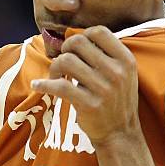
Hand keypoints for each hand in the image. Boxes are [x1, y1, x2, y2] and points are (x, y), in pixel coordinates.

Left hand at [31, 25, 139, 143]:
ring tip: (56, 76)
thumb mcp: (124, 74)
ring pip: (66, 61)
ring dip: (55, 67)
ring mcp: (103, 89)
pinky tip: (38, 86)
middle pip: (78, 42)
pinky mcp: (88, 104)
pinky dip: (44, 85)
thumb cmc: (116, 100)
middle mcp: (117, 72)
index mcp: (126, 60)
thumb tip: (75, 39)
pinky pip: (59, 86)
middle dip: (65, 49)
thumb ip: (106, 56)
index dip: (83, 35)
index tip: (77, 49)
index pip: (99, 31)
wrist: (119, 134)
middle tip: (63, 63)